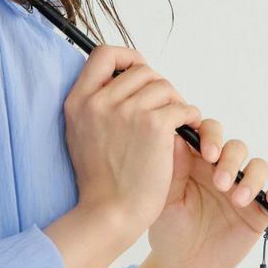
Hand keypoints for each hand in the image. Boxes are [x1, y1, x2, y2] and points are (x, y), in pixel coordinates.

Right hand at [63, 45, 201, 243]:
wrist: (109, 213)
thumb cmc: (100, 181)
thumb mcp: (81, 134)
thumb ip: (95, 105)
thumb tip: (122, 80)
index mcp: (77, 101)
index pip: (103, 54)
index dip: (126, 58)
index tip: (138, 73)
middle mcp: (98, 101)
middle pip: (141, 70)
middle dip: (158, 86)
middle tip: (165, 108)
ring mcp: (125, 111)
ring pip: (164, 86)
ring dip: (176, 102)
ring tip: (176, 122)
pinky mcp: (153, 126)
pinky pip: (182, 107)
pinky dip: (190, 117)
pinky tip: (187, 131)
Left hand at [145, 117, 267, 267]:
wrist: (181, 265)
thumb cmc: (169, 227)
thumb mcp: (166, 198)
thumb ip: (173, 168)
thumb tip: (175, 136)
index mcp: (197, 160)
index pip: (209, 133)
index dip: (211, 136)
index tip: (207, 153)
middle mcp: (222, 170)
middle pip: (236, 147)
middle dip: (230, 160)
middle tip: (219, 183)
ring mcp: (242, 189)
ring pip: (258, 166)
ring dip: (252, 178)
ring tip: (238, 199)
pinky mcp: (258, 211)